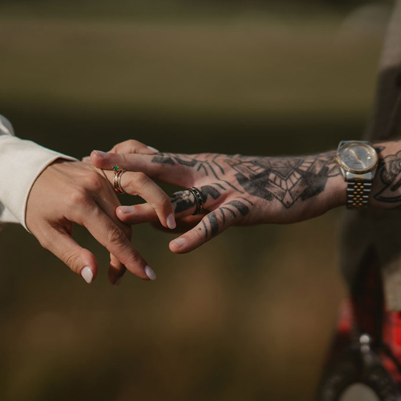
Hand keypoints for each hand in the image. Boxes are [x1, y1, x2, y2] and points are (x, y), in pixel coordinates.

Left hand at [25, 159, 173, 284]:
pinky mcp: (107, 171)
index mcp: (78, 202)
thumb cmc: (36, 207)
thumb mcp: (46, 234)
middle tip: (114, 276)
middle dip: (126, 254)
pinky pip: (132, 190)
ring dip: (130, 236)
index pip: (113, 236)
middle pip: (125, 226)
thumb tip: (93, 276)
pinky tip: (145, 222)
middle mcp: (95, 185)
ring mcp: (103, 175)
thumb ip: (71, 255)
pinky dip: (139, 209)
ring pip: (130, 211)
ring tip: (126, 256)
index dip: (131, 258)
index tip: (147, 276)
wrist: (30, 172)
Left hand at [91, 141, 344, 253]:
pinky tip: (175, 246)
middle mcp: (208, 173)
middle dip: (124, 167)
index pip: (156, 160)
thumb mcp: (224, 191)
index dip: (126, 158)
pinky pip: (217, 223)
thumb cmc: (266, 186)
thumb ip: (194, 204)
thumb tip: (165, 222)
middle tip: (91, 162)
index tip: (93, 155)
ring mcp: (226, 188)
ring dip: (151, 209)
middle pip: (159, 167)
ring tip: (120, 215)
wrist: (310, 181)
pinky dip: (195, 234)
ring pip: (182, 199)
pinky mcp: (246, 207)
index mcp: (201, 167)